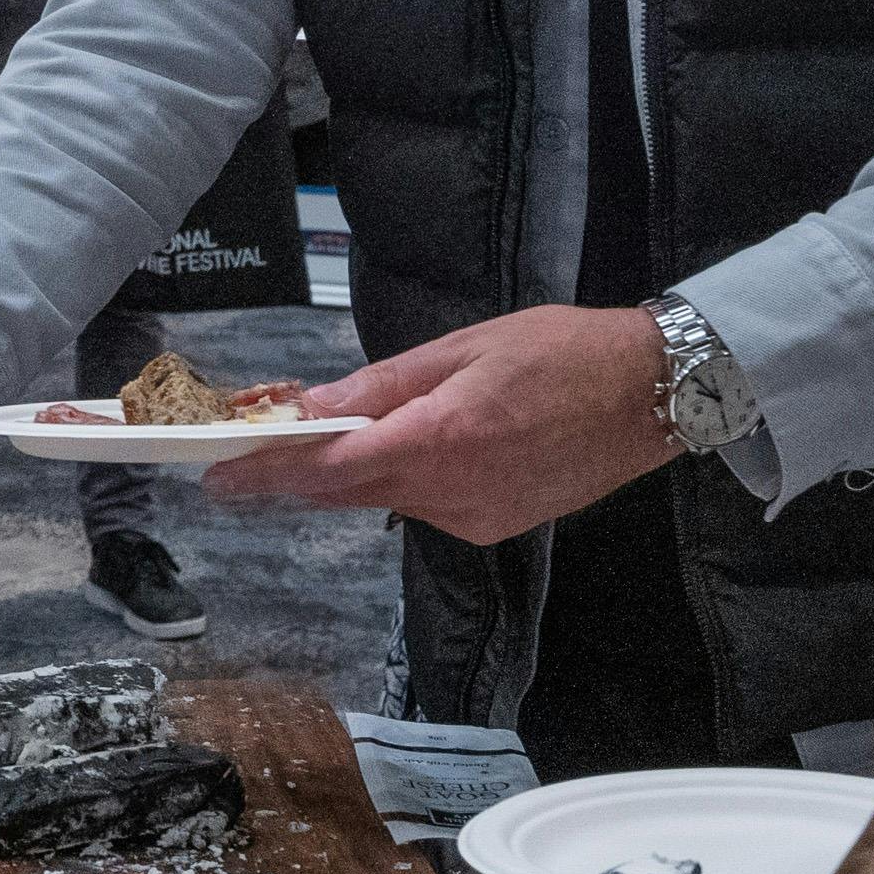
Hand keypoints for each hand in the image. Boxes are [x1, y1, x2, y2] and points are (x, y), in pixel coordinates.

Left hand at [202, 304, 671, 545]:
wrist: (655, 395)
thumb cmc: (562, 352)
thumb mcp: (463, 348)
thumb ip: (383, 383)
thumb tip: (312, 404)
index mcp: (443, 439)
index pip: (333, 466)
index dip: (269, 473)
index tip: (218, 476)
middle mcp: (456, 491)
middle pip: (348, 491)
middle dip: (290, 479)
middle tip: (235, 466)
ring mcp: (477, 516)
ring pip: (384, 500)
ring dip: (342, 478)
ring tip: (303, 449)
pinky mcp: (496, 526)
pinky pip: (424, 506)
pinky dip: (395, 483)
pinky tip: (391, 454)